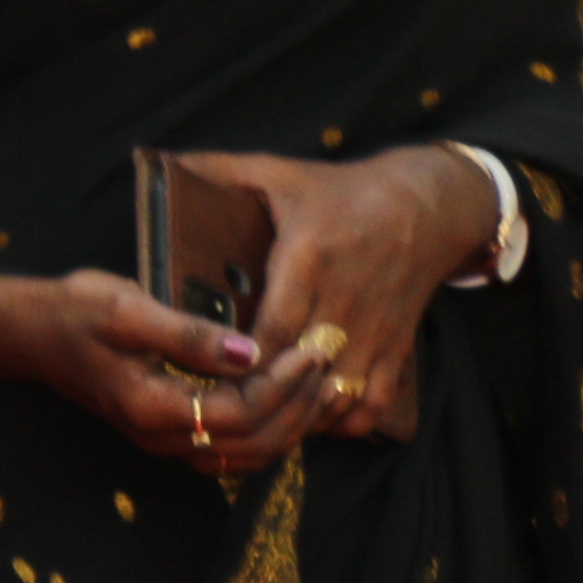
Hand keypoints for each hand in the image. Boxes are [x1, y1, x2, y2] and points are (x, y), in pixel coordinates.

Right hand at [21, 266, 338, 472]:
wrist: (29, 332)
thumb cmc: (73, 311)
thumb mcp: (126, 309)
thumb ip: (188, 335)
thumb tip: (250, 352)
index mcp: (152, 407)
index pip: (239, 413)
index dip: (282, 385)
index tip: (309, 348)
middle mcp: (162, 437)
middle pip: (253, 444)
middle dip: (299, 407)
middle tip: (329, 365)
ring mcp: (167, 440)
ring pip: (250, 454)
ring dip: (293, 423)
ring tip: (322, 384)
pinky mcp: (173, 432)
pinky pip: (236, 447)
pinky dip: (272, 429)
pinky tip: (290, 399)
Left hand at [193, 146, 493, 442]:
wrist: (427, 207)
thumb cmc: (340, 191)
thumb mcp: (277, 171)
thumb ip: (214, 170)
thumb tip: (155, 161)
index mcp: (309, 257)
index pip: (272, 325)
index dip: (239, 358)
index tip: (201, 373)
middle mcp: (345, 301)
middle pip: (299, 367)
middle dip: (259, 394)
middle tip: (214, 408)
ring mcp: (374, 331)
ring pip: (336, 394)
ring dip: (296, 414)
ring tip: (252, 420)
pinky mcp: (396, 349)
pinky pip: (371, 404)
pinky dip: (338, 421)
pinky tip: (304, 420)